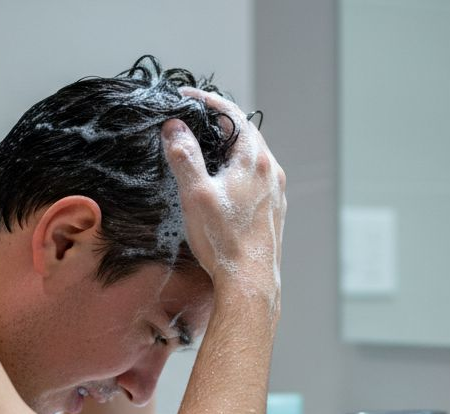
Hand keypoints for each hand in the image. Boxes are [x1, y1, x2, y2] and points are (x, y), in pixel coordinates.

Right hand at [161, 88, 286, 308]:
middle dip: (217, 123)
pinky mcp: (273, 211)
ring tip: (203, 150)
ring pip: (251, 157)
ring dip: (228, 148)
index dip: (206, 101)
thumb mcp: (195, 193)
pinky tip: (221, 184)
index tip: (185, 97)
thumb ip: (184, 156)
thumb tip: (174, 127)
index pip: (232, 114)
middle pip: (244, 134)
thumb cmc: (224, 240)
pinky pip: (255, 179)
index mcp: (255, 160)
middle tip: (192, 120)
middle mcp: (272, 172)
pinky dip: (237, 170)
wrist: (250, 282)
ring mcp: (275, 193)